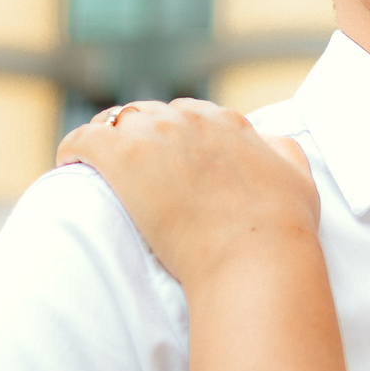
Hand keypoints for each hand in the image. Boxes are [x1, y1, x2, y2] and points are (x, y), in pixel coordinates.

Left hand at [56, 99, 320, 293]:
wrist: (254, 255)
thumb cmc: (280, 227)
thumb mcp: (299, 177)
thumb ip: (283, 150)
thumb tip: (267, 141)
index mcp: (228, 122)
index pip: (188, 115)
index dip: (175, 138)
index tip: (166, 162)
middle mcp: (191, 119)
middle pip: (150, 114)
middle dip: (141, 138)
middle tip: (133, 171)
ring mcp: (155, 135)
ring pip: (115, 121)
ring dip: (108, 142)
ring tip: (99, 169)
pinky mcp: (123, 156)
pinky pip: (82, 138)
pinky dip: (73, 149)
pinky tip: (70, 166)